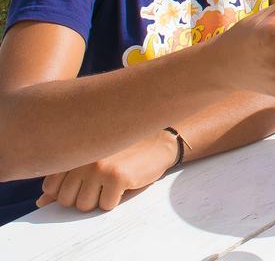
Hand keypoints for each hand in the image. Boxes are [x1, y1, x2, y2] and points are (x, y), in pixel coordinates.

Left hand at [36, 129, 177, 212]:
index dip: (67, 192)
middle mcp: (82, 157)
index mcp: (73, 151)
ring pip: (84, 206)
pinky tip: (125, 183)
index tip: (85, 182)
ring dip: (99, 200)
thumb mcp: (92, 160)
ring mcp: (99, 167)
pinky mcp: (117, 177)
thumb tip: (41, 203)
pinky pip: (106, 206)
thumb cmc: (124, 151)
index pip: (51, 187)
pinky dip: (116, 200)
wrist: (160, 141)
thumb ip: (64, 179)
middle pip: (66, 200)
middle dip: (84, 198)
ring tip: (112, 183)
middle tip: (102, 182)